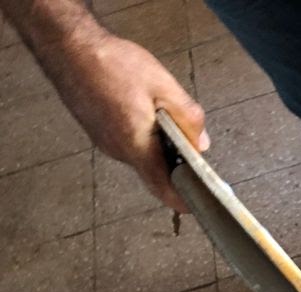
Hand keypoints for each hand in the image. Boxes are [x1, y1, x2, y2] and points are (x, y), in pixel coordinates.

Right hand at [57, 28, 208, 211]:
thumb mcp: (163, 85)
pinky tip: (148, 114)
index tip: (199, 204)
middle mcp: (118, 150)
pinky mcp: (98, 131)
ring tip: (171, 124)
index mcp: (135, 145)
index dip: (182, 200)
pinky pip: (128, 143)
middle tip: (194, 151)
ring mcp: (104, 142)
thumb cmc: (111, 63)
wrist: (67, 45)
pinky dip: (144, 137)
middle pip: (154, 172)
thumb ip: (187, 117)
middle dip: (176, 166)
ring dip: (160, 148)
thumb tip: (200, 143)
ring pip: (141, 155)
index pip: (162, 188)